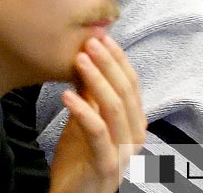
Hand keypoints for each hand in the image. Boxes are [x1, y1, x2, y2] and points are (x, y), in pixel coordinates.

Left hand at [49, 34, 145, 192]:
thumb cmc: (79, 163)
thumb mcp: (83, 124)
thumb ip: (90, 99)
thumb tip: (86, 62)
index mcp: (135, 122)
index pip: (131, 83)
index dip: (118, 59)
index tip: (102, 38)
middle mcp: (135, 134)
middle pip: (125, 92)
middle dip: (108, 64)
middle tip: (91, 42)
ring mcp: (124, 150)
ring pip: (114, 108)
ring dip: (96, 80)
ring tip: (79, 61)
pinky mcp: (107, 164)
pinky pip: (97, 132)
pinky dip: (83, 111)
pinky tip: (67, 95)